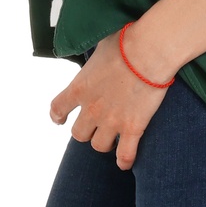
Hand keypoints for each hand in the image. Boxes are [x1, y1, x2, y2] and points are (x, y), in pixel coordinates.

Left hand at [49, 30, 170, 168]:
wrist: (148, 52)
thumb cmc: (125, 43)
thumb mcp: (98, 47)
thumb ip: (94, 60)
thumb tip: (98, 57)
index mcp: (79, 88)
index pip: (57, 108)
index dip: (57, 116)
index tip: (60, 119)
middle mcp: (91, 109)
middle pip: (78, 133)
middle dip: (86, 130)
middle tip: (96, 125)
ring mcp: (111, 121)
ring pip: (99, 145)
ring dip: (104, 142)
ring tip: (112, 138)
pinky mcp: (133, 127)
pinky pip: (125, 154)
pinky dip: (124, 160)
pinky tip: (124, 162)